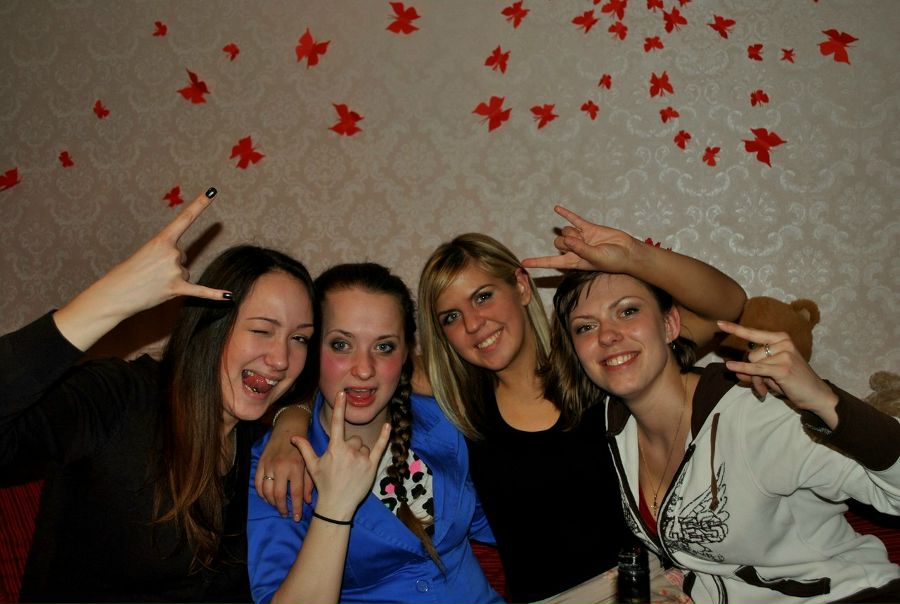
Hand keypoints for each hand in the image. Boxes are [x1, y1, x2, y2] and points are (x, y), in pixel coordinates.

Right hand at [54, 189, 230, 349]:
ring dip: (170, 279)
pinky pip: (201, 291)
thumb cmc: (127, 273)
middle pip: (182, 256)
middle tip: (149, 272)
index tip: (212, 191)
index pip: (185, 218)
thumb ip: (166, 254)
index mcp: (162, 239)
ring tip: (152, 282)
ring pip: (184, 272)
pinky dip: (214, 295)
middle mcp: (172, 253)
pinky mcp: (177, 288)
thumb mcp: (146, 253)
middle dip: (168, 265)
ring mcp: (175, 271)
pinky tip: (229, 295)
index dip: (200, 204)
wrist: (115, 293)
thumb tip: (181, 267)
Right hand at [255, 422, 313, 521]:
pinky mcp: (260, 463)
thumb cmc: (303, 447)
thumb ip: (309, 483)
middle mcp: (281, 467)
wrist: (289, 428)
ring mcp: (269, 465)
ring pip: (267, 491)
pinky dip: (261, 493)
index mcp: (296, 467)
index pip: (295, 493)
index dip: (296, 508)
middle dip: (282, 508)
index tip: (296, 518)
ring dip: (272, 502)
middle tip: (286, 514)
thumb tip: (306, 502)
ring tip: (278, 507)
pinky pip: (257, 483)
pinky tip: (267, 498)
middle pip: (279, 495)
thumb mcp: (310, 463)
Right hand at [292, 391, 390, 520]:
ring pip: (365, 447)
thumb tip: (293, 437)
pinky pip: (380, 447)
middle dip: (351, 447)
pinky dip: (384, 436)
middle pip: (355, 439)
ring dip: (360, 454)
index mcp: (335, 448)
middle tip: (345, 463)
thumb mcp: (313, 466)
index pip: (337, 423)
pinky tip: (388, 425)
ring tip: (353, 469)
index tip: (342, 393)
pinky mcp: (372, 466)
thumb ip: (305, 448)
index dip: (339, 407)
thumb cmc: (324, 484)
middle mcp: (349, 451)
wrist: (336, 505)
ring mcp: (362, 458)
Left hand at [521, 205, 638, 271]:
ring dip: (573, 232)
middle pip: (558, 243)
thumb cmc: (613, 261)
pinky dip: (566, 214)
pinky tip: (557, 208)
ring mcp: (581, 238)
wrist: (628, 252)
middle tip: (581, 244)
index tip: (523, 264)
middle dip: (566, 243)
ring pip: (566, 232)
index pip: (551, 262)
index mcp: (574, 262)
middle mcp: (574, 250)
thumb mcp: (595, 258)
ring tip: (587, 238)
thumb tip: (567, 240)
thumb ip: (581, 250)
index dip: (537, 263)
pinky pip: (574, 219)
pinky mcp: (588, 228)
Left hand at [718, 321, 838, 428]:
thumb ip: (753, 369)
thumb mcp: (771, 373)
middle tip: (763, 384)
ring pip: (753, 364)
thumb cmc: (793, 382)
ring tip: (767, 388)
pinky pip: (756, 369)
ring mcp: (784, 354)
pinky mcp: (782, 368)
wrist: (816, 394)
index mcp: (781, 338)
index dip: (736, 329)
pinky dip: (743, 369)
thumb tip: (732, 368)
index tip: (719, 323)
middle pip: (751, 354)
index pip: (754, 333)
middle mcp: (783, 342)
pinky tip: (730, 367)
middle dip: (752, 370)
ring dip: (756, 379)